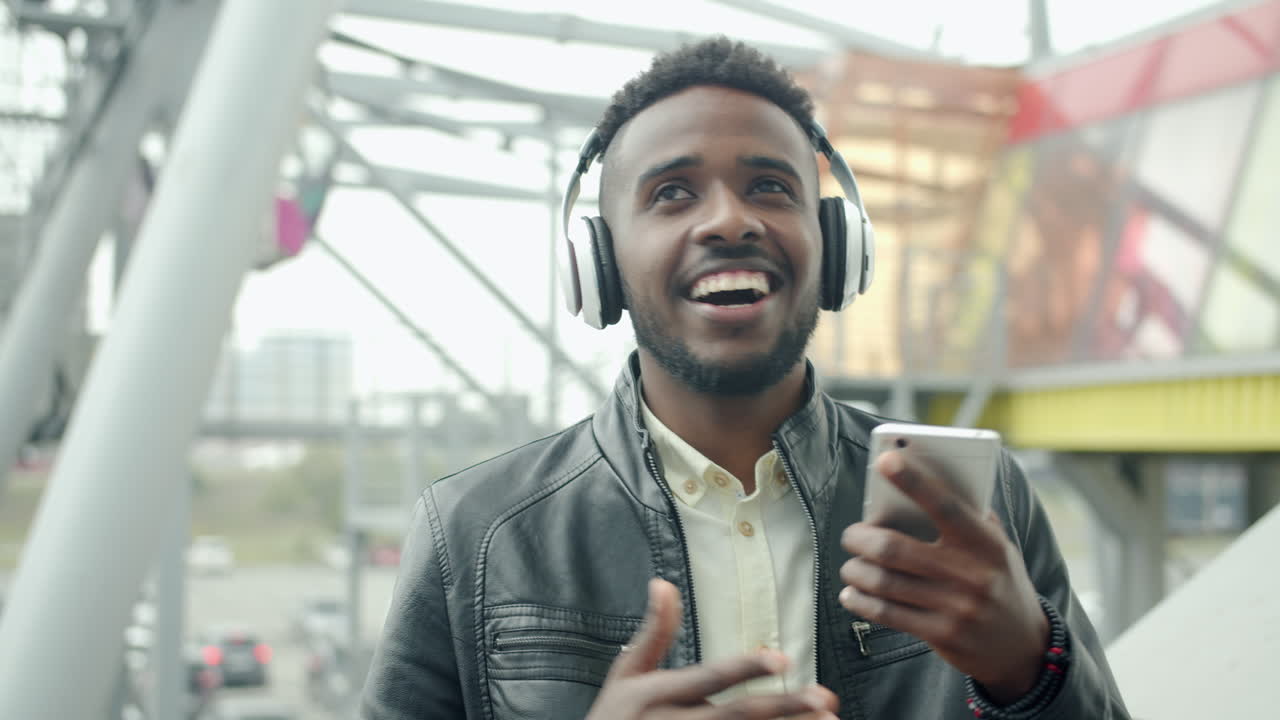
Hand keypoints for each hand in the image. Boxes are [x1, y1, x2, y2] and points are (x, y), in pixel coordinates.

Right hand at [586, 578, 838, 719]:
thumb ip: (653, 632)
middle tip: (824, 698)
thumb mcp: (625, 674)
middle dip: (784, 707)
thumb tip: (663, 583)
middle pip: (738, 717)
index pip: (709, 678)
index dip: (745, 668)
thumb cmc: (613, 719)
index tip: (782, 658)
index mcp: (660, 695)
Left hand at [839, 450, 1048, 703]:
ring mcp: (956, 608)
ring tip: (851, 565)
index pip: (944, 505)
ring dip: (856, 571)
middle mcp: (972, 574)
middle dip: (861, 538)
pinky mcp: (942, 635)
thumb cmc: (999, 582)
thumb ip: (968, 519)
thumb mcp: (998, 548)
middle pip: (895, 549)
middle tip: (851, 535)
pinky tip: (852, 593)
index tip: (885, 459)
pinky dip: (861, 601)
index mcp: (986, 543)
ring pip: (884, 582)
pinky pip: (887, 614)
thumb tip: (917, 486)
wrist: (1023, 646)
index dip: (913, 480)